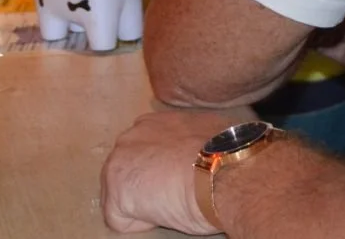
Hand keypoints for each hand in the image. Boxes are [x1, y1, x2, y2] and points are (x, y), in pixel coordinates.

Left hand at [101, 107, 250, 234]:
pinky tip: (166, 213)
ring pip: (121, 194)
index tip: (181, 177)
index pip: (146, 149)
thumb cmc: (228, 154)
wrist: (225, 168)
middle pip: (128, 170)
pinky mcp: (116, 194)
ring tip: (173, 202)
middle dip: (145, 184)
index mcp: (154, 122)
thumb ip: (193, 137)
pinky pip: (120, 219)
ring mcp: (118, 164)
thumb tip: (209, 146)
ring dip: (143, 202)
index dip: (162, 169)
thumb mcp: (210, 130)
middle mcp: (131, 136)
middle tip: (174, 192)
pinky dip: (141, 223)